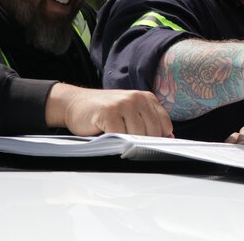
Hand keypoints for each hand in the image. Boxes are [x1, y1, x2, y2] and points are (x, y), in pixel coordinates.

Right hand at [46, 83, 173, 136]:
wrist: (74, 103)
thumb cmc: (104, 112)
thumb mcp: (130, 113)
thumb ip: (149, 123)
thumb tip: (169, 138)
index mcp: (146, 98)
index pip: (164, 125)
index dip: (157, 138)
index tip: (147, 145)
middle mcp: (137, 98)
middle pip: (152, 132)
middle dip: (141, 142)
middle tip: (126, 141)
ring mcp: (123, 104)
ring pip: (137, 135)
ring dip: (126, 141)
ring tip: (115, 134)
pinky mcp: (109, 112)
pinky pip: (120, 136)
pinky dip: (114, 141)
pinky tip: (106, 134)